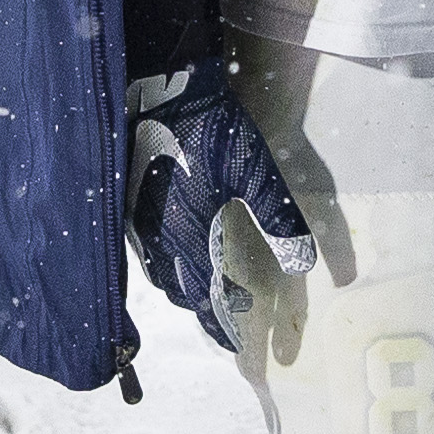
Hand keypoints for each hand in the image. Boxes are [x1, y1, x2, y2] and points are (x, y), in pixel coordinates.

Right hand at [124, 51, 315, 352]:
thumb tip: (304, 266)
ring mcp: (138, 220)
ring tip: (202, 282)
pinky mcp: (128, 199)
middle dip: (203, 306)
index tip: (236, 347)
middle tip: (228, 309)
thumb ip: (279, 220)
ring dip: (182, 284)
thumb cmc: (212, 129)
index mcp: (189, 237)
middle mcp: (158, 238)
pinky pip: (144, 248)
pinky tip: (174, 243)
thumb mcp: (256, 172)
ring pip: (159, 271)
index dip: (222, 325)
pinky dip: (163, 260)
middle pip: (179, 291)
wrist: (161, 86)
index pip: (205, 300)